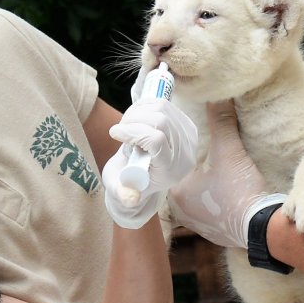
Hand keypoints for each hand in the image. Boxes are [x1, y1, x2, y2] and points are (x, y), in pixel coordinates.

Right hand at [102, 94, 198, 228]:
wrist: (144, 175)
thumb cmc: (127, 181)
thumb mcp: (121, 191)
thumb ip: (123, 195)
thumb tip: (130, 198)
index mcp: (169, 172)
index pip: (157, 141)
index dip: (133, 132)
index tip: (114, 132)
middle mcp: (185, 154)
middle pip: (161, 121)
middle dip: (133, 120)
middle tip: (119, 129)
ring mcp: (188, 138)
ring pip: (163, 109)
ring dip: (138, 112)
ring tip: (126, 124)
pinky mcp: (186, 124)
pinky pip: (165, 104)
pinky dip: (145, 105)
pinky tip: (136, 116)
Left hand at [166, 102, 281, 248]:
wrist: (261, 227)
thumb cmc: (238, 190)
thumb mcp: (229, 151)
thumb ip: (221, 122)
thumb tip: (219, 96)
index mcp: (176, 193)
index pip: (172, 166)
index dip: (182, 153)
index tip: (194, 143)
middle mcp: (182, 212)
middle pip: (184, 182)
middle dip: (194, 169)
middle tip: (206, 154)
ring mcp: (198, 225)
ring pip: (197, 198)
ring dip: (205, 186)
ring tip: (216, 171)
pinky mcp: (215, 233)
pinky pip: (210, 211)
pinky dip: (216, 200)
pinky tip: (226, 190)